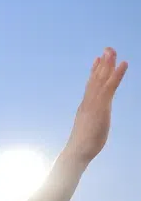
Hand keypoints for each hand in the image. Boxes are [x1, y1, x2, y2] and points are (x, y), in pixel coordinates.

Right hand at [64, 48, 127, 165]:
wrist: (77, 151)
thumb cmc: (83, 145)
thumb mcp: (88, 129)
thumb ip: (90, 122)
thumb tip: (89, 123)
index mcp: (86, 106)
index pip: (91, 85)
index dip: (95, 71)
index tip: (98, 59)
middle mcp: (88, 101)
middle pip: (95, 78)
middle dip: (102, 63)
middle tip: (107, 49)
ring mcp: (94, 102)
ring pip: (101, 79)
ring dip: (108, 63)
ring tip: (112, 50)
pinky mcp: (101, 106)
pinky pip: (110, 86)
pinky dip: (117, 74)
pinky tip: (123, 63)